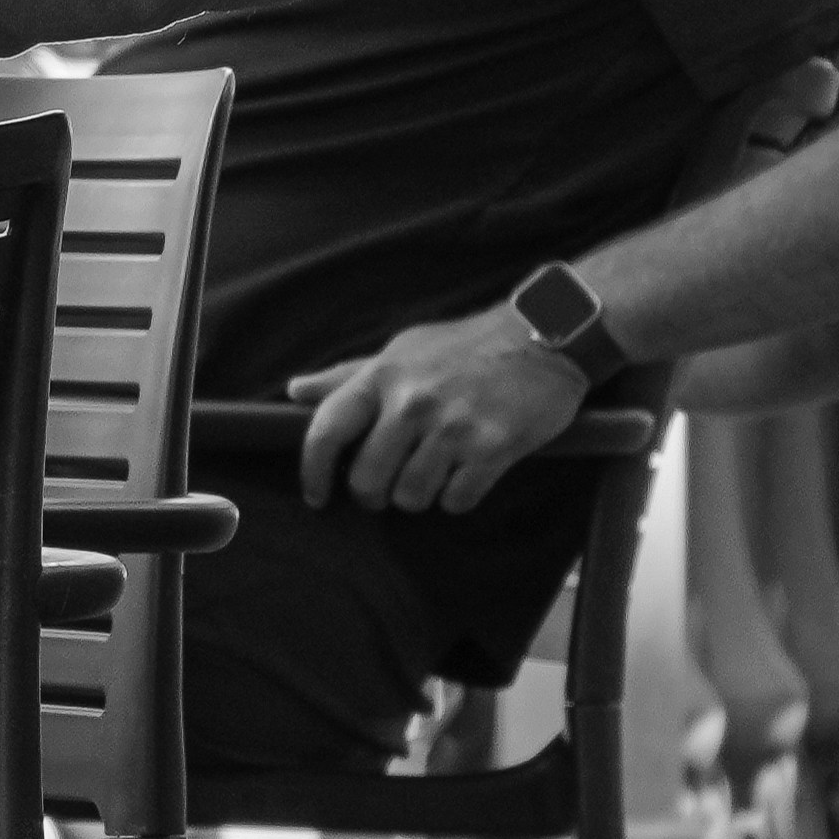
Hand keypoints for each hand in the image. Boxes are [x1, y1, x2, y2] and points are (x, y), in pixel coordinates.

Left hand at [299, 319, 588, 520]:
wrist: (543, 336)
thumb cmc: (466, 346)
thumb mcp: (403, 349)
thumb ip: (348, 376)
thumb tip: (296, 391)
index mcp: (384, 376)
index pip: (326, 432)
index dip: (312, 472)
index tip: (317, 495)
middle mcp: (413, 402)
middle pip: (367, 481)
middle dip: (375, 494)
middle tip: (390, 485)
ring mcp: (453, 427)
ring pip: (411, 498)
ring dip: (420, 495)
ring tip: (435, 471)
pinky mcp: (492, 447)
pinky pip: (456, 501)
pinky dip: (458, 497)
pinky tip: (467, 473)